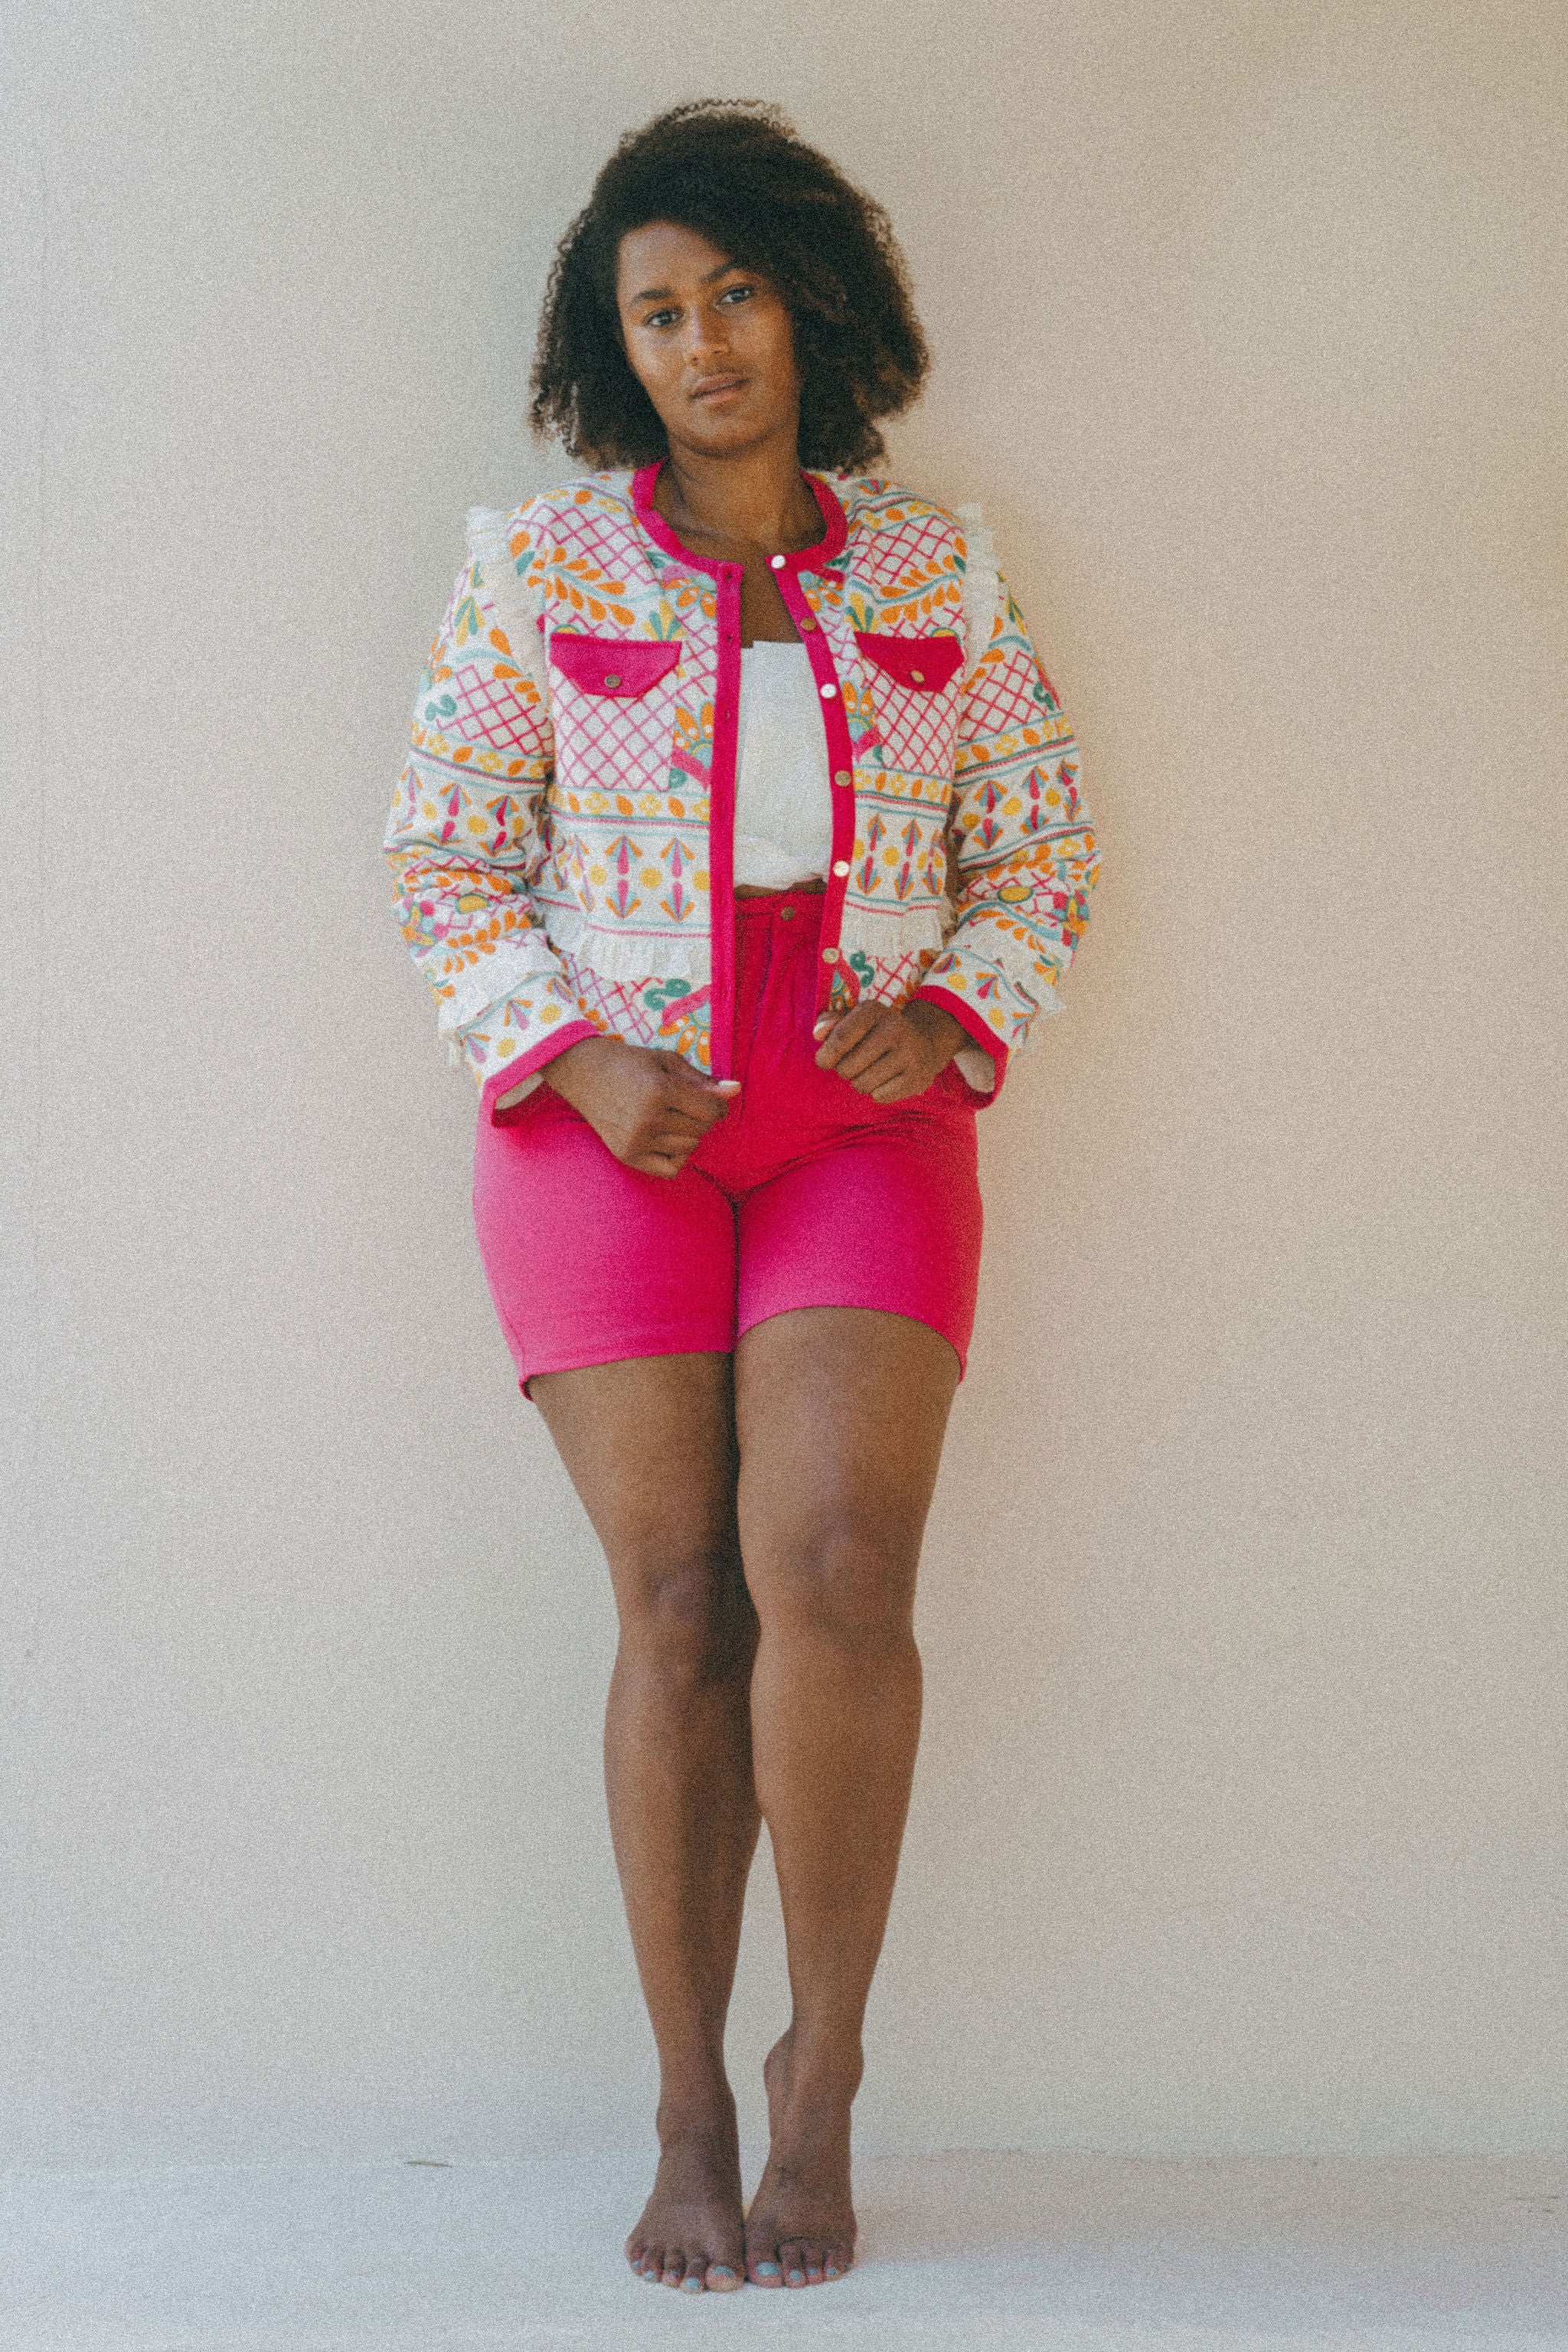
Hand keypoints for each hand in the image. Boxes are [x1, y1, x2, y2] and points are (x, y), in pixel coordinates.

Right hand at [542, 1035, 738, 1177]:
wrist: (582, 1072)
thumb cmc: (629, 1063)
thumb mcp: (667, 1062)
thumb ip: (703, 1080)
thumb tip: (736, 1090)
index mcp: (660, 1091)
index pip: (712, 1111)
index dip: (718, 1105)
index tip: (709, 1098)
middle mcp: (648, 1119)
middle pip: (702, 1129)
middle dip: (700, 1117)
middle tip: (682, 1104)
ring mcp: (636, 1140)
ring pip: (689, 1147)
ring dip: (687, 1134)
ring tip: (670, 1117)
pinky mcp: (627, 1155)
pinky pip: (670, 1168)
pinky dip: (677, 1156)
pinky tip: (666, 1139)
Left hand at [812, 998, 965, 1101]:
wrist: (926, 1041)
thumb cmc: (877, 1032)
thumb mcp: (856, 1019)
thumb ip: (831, 1024)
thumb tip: (817, 1033)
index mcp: (873, 1011)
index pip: (840, 1037)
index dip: (826, 1055)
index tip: (824, 1062)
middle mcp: (894, 1029)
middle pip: (847, 1067)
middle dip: (845, 1070)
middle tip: (856, 1064)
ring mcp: (909, 1053)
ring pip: (862, 1085)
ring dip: (860, 1082)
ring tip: (871, 1071)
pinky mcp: (917, 1076)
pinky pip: (879, 1097)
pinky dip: (877, 1093)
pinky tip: (886, 1080)